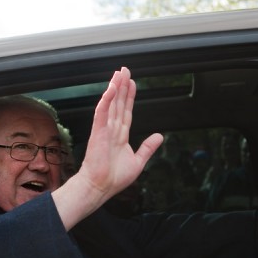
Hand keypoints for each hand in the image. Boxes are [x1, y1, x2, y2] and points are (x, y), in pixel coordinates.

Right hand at [80, 67, 162, 198]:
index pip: (126, 112)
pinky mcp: (98, 132)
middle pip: (118, 103)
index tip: (132, 84)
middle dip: (122, 87)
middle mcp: (112, 130)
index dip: (129, 97)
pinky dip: (106, 100)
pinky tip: (110, 88)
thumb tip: (159, 136)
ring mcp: (104, 129)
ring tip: (119, 73)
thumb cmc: (114, 178)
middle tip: (124, 71)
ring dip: (115, 88)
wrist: (100, 187)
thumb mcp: (138, 161)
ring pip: (111, 104)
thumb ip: (148, 147)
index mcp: (120, 136)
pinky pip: (102, 112)